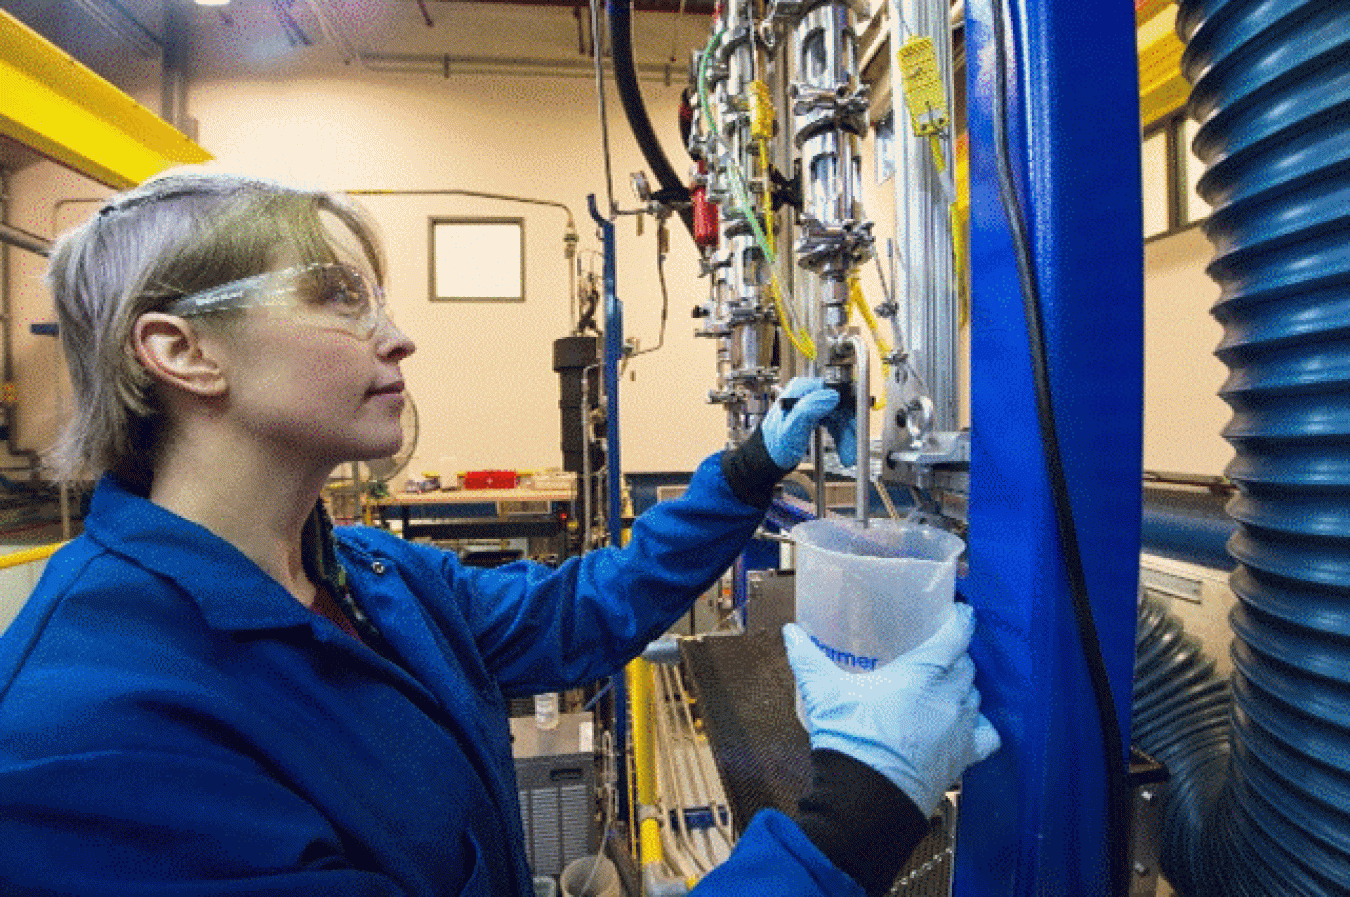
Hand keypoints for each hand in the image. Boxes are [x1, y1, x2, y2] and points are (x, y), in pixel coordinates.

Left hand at [760, 377, 857, 469]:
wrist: (765, 460)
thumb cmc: (774, 447)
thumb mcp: (791, 429)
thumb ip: (809, 409)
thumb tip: (832, 395)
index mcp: (800, 391)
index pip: (835, 391)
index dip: (849, 409)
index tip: (858, 426)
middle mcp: (807, 393)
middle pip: (839, 404)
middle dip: (849, 427)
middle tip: (853, 450)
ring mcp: (811, 404)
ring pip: (839, 415)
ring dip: (846, 436)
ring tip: (848, 458)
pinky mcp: (813, 415)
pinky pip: (834, 422)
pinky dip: (841, 437)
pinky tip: (844, 451)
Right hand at [783, 603, 1000, 816]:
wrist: (867, 798)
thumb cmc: (851, 740)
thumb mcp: (825, 693)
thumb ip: (809, 659)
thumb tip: (791, 633)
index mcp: (922, 674)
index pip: (956, 637)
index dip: (961, 621)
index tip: (960, 613)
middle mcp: (949, 697)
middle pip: (967, 666)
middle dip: (955, 657)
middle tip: (936, 654)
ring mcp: (960, 729)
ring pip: (976, 696)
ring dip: (963, 688)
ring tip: (943, 689)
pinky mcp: (964, 757)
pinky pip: (987, 735)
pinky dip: (980, 726)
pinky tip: (965, 725)